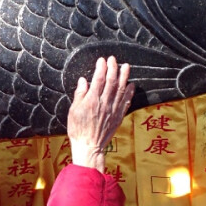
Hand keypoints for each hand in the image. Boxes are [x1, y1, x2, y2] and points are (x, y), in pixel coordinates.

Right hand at [66, 56, 134, 172]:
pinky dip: (129, 92)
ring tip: (126, 66)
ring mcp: (113, 110)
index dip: (101, 68)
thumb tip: (83, 81)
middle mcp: (104, 103)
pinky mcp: (118, 116)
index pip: (98, 80)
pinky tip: (131, 85)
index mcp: (92, 101)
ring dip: (124, 77)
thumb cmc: (78, 129)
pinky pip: (126, 102)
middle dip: (113, 68)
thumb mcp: (73, 111)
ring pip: (120, 89)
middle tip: (113, 59)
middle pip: (111, 82)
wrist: (89, 146)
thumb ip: (80, 94)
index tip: (102, 60)